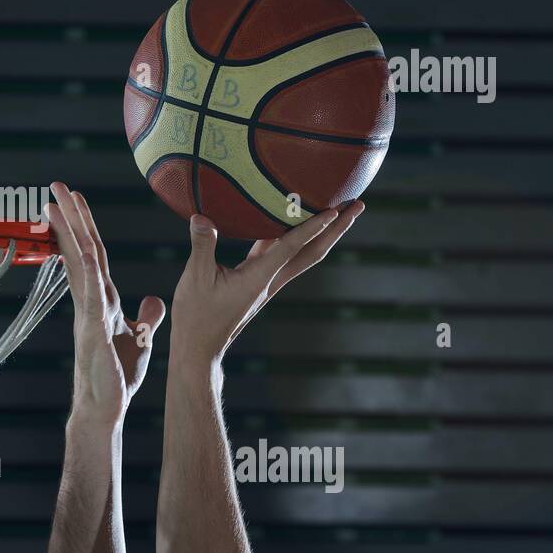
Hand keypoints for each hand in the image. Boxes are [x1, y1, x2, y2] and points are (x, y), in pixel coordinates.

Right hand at [45, 182, 165, 420]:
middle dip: (70, 218)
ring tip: (55, 205)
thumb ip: (144, 317)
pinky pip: (90, 297)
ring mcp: (89, 314)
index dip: (85, 226)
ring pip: (80, 265)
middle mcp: (91, 301)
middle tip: (56, 186)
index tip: (75, 199)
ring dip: (70, 234)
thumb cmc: (117, 377)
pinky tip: (83, 253)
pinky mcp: (94, 331)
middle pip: (81, 250)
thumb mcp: (138, 340)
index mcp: (102, 300)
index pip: (94, 255)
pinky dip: (87, 274)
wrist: (103, 408)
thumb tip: (153, 300)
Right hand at [171, 201, 364, 372]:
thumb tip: (201, 216)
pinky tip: (289, 223)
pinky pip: (282, 256)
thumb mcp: (195, 278)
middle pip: (313, 252)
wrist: (199, 348)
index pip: (292, 247)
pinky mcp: (256, 284)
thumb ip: (202, 245)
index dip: (313, 227)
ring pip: (301, 254)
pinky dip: (293, 238)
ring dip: (322, 233)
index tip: (336, 210)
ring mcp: (265, 283)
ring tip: (337, 210)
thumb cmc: (197, 316)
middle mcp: (270, 280)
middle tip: (357, 204)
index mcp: (260, 278)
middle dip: (337, 228)